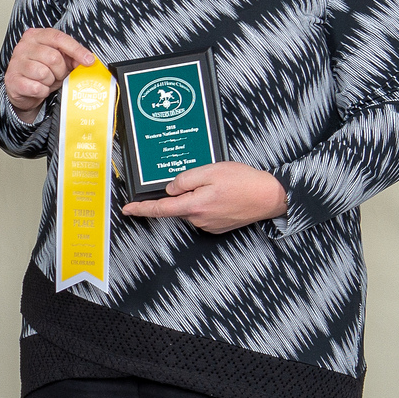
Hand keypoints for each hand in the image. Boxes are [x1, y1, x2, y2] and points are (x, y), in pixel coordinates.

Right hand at [4, 27, 94, 121]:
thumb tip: (88, 60)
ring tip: (46, 81)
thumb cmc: (41, 72)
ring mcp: (16, 63)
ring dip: (50, 81)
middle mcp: (23, 46)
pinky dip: (42, 91)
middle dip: (60, 71)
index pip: (58, 38)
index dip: (76, 50)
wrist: (22, 90)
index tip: (89, 61)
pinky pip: (36, 87)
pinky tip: (38, 88)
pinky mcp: (12, 80)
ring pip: (44, 73)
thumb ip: (72, 57)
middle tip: (58, 75)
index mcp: (35, 36)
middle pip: (53, 57)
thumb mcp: (59, 61)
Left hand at [121, 161, 286, 234]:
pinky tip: (223, 195)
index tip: (127, 209)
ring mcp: (208, 225)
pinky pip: (203, 212)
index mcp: (194, 205)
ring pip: (191, 208)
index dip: (141, 209)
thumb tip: (171, 189)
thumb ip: (185, 179)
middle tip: (208, 180)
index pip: (159, 209)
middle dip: (185, 192)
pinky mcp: (217, 226)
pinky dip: (207, 202)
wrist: (271, 197)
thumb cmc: (245, 182)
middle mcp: (198, 219)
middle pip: (178, 205)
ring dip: (198, 196)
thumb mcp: (211, 171)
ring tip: (221, 186)